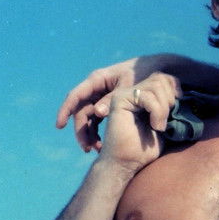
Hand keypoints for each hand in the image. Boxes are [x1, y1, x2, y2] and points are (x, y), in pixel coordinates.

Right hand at [56, 56, 174, 151]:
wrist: (159, 69)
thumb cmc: (144, 73)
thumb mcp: (128, 85)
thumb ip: (112, 99)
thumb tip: (97, 114)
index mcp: (98, 79)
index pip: (76, 96)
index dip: (65, 110)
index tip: (59, 126)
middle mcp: (96, 88)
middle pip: (81, 111)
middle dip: (81, 131)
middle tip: (86, 148)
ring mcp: (102, 96)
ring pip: (89, 118)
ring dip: (90, 134)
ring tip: (95, 150)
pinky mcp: (110, 104)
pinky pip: (99, 119)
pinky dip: (99, 131)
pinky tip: (103, 145)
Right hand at [95, 73, 181, 171]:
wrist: (127, 163)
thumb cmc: (146, 148)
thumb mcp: (164, 123)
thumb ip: (169, 106)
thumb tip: (183, 92)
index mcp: (143, 96)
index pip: (164, 78)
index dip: (175, 91)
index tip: (175, 110)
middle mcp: (133, 92)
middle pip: (161, 78)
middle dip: (170, 100)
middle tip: (165, 121)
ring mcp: (125, 94)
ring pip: (156, 85)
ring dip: (163, 108)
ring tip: (159, 126)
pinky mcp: (119, 100)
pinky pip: (147, 96)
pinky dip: (157, 112)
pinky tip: (154, 126)